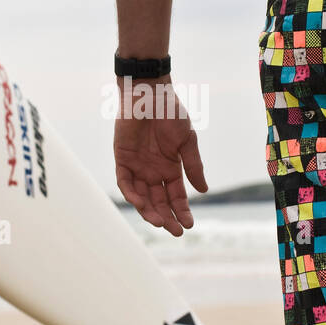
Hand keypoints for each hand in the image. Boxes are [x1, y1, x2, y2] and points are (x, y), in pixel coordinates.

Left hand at [113, 76, 207, 236]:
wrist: (150, 93)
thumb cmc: (170, 113)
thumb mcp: (187, 141)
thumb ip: (193, 166)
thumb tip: (203, 191)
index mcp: (170, 168)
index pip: (176, 196)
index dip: (182, 210)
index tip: (189, 224)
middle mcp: (153, 171)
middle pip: (159, 201)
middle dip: (167, 217)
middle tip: (176, 231)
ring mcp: (137, 167)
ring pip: (142, 197)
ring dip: (149, 211)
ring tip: (159, 222)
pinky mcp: (122, 160)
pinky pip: (125, 183)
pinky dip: (132, 194)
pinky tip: (141, 204)